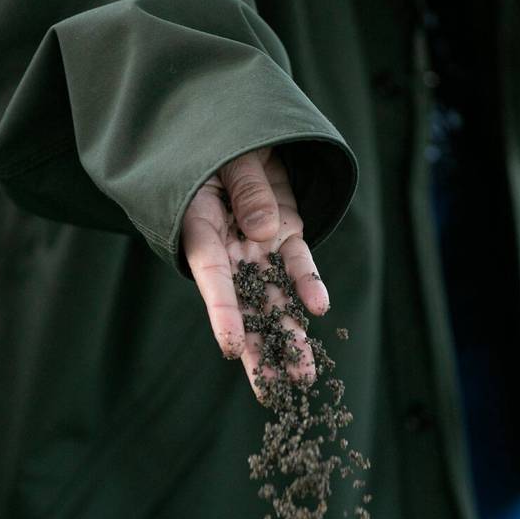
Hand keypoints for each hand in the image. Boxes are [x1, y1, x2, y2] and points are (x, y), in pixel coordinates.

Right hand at [181, 147, 328, 398]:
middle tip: (272, 392)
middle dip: (258, 349)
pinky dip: (308, 286)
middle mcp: (228, 246)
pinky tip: (319, 311)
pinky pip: (297, 265)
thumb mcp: (229, 155)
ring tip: (303, 376)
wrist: (235, 126)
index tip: (229, 349)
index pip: (212, 278)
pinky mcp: (285, 233)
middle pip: (243, 305)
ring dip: (288, 334)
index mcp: (200, 228)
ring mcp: (258, 243)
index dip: (221, 312)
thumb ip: (246, 190)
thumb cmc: (218, 139)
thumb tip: (268, 232)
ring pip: (273, 297)